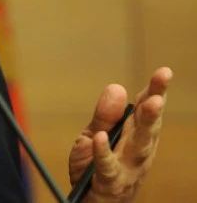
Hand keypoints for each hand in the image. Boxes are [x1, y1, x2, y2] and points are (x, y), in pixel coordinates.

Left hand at [68, 67, 172, 201]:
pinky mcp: (110, 183)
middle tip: (162, 84)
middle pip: (148, 125)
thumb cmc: (94, 169)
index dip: (154, 91)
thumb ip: (104, 115)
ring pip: (139, 146)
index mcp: (134, 136)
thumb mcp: (93, 136)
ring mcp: (127, 168)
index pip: (144, 110)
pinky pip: (107, 167)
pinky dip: (103, 153)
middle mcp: (137, 151)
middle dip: (155, 104)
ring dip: (145, 125)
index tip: (164, 73)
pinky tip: (99, 138)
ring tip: (149, 104)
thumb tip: (118, 87)